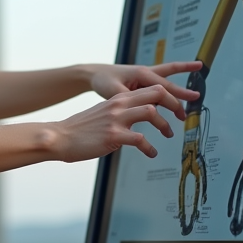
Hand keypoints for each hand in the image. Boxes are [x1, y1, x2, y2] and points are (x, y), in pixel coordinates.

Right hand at [51, 83, 193, 163]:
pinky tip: (152, 154)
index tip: (175, 108)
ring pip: (151, 112)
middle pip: (155, 94)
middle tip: (181, 117)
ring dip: (164, 125)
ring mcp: (116, 120)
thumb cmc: (80, 128)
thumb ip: (119, 110)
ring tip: (169, 135)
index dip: (167, 97)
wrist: (61, 137)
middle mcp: (119, 105)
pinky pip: (140, 140)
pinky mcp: (113, 136)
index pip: (150, 88)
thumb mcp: (102, 112)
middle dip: (173, 105)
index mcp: (118, 98)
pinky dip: (150, 148)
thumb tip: (136, 115)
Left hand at [87, 61, 202, 102]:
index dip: (174, 101)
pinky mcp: (142, 81)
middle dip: (183, 91)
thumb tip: (144, 107)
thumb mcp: (114, 91)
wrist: (95, 74)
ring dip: (179, 82)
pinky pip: (159, 85)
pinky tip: (174, 94)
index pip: (163, 89)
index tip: (182, 112)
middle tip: (197, 97)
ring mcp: (145, 76)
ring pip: (168, 77)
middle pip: (169, 82)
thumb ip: (130, 97)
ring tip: (195, 84)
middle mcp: (146, 72)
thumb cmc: (103, 80)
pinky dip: (169, 87)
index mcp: (142, 74)